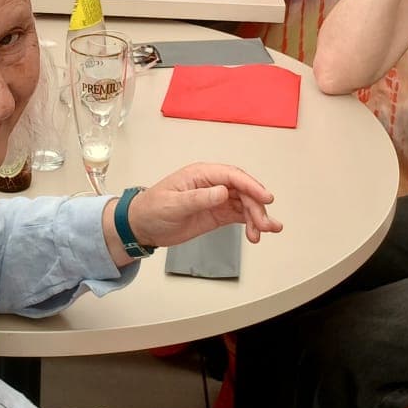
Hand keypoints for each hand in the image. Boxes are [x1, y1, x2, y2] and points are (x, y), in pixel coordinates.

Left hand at [125, 164, 281, 248]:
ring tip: (265, 231)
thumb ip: (198, 198)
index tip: (265, 198)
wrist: (142, 226)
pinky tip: (257, 233)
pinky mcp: (217, 213)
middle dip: (257, 206)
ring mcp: (216, 199)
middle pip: (243, 191)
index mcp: (201, 174)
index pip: (232, 176)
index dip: (252, 186)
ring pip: (245, 204)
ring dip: (257, 217)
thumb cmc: (152, 208)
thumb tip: (222, 192)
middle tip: (264, 224)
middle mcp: (212, 184)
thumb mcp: (173, 204)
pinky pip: (239, 215)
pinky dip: (251, 223)